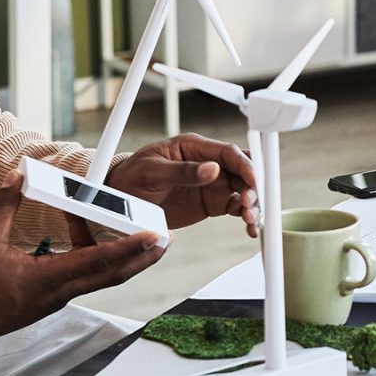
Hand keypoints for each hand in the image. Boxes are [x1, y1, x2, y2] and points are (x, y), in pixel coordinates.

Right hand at [0, 172, 165, 340]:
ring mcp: (62, 296)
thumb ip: (3, 206)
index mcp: (50, 279)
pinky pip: (87, 276)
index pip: (100, 261)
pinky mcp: (56, 297)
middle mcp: (63, 291)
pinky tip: (95, 238)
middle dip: (144, 257)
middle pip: (115, 274)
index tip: (154, 237)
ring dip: (126, 258)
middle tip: (167, 240)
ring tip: (144, 238)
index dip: (130, 248)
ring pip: (104, 276)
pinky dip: (100, 258)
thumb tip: (16, 176)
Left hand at [109, 134, 260, 235]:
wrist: (123, 198)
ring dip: (251, 203)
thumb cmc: (133, 177)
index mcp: (194, 148)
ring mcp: (212, 184)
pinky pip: (236, 207)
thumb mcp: (152, 172)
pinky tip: (249, 227)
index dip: (245, 165)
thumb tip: (212, 169)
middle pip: (243, 170)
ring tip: (249, 220)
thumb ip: (183, 171)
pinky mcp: (212, 203)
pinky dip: (245, 216)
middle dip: (252, 186)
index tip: (252, 181)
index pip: (229, 152)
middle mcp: (208, 164)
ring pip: (243, 189)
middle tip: (249, 203)